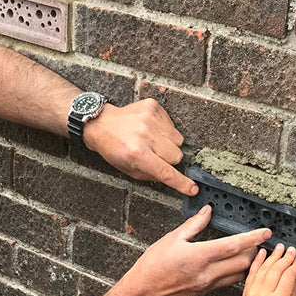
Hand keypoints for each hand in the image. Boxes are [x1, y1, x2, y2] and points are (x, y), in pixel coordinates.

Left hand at [81, 98, 195, 196]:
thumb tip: (174, 178)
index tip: (192, 188)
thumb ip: (153, 175)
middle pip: (177, 155)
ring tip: (153, 141)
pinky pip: (172, 125)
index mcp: (137, 154)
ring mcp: (149, 119)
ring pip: (178, 140)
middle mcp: (144, 135)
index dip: (181, 182)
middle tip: (156, 156)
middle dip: (170, 159)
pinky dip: (165, 130)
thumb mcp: (129, 170)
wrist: (102, 124)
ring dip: (169, 144)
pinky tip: (151, 130)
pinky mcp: (153, 107)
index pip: (166, 172)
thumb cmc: (114, 149)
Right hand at [120, 205, 269, 295]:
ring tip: (250, 252)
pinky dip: (236, 272)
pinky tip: (234, 264)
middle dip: (254, 251)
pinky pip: (228, 282)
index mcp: (199, 256)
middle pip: (243, 262)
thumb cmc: (154, 264)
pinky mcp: (206, 292)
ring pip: (239, 275)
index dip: (253, 238)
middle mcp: (207, 273)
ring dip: (247, 263)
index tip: (266, 232)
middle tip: (257, 240)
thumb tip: (207, 211)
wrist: (144, 290)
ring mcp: (208, 285)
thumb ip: (194, 224)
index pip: (234, 246)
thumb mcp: (173, 238)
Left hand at [242, 244, 295, 295]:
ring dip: (272, 256)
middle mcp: (264, 295)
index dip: (295, 265)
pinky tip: (263, 253)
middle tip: (291, 251)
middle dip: (285, 257)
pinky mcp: (246, 291)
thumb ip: (294, 285)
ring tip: (279, 249)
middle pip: (276, 269)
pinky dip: (257, 261)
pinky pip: (252, 272)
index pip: (288, 275)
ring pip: (264, 268)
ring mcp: (253, 292)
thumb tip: (295, 268)